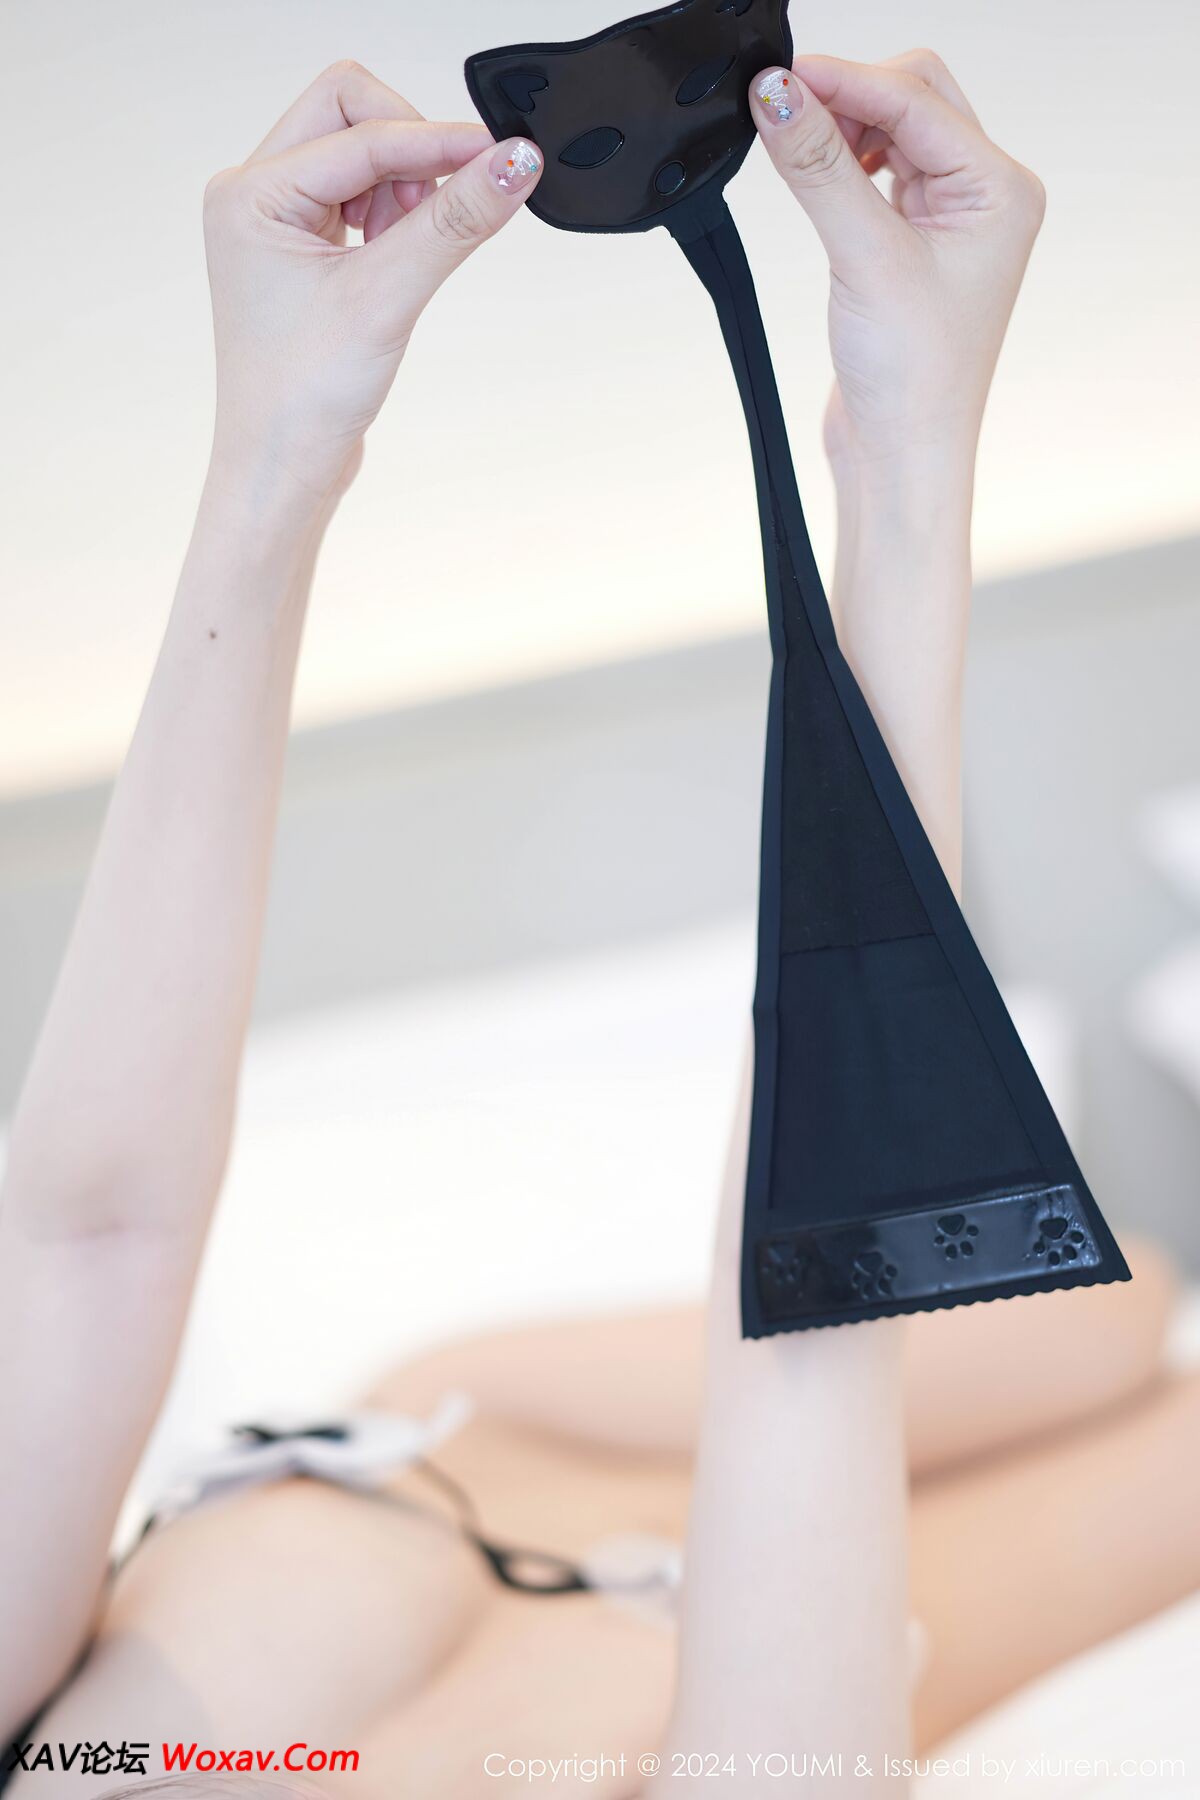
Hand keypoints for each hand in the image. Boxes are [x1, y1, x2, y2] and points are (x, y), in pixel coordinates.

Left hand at [202, 61, 542, 504]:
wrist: (280, 470)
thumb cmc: (301, 399)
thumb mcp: (387, 299)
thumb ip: (453, 222)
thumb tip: (511, 165)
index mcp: (249, 193)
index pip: (358, 130)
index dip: (435, 141)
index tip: (500, 156)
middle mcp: (254, 195)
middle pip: (349, 115)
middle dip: (408, 154)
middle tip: (440, 210)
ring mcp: (277, 221)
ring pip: (359, 155)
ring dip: (404, 189)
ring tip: (411, 255)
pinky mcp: (304, 248)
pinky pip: (361, 198)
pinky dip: (396, 218)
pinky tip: (402, 262)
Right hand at [750, 52, 1044, 481]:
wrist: (904, 457)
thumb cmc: (915, 380)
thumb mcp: (864, 258)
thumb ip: (819, 167)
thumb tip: (779, 95)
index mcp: (1001, 189)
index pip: (917, 99)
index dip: (845, 79)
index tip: (779, 77)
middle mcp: (984, 195)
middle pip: (913, 98)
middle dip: (849, 96)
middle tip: (783, 108)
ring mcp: (947, 218)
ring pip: (890, 132)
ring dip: (841, 130)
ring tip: (794, 150)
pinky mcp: (909, 243)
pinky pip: (872, 174)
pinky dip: (838, 164)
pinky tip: (812, 179)